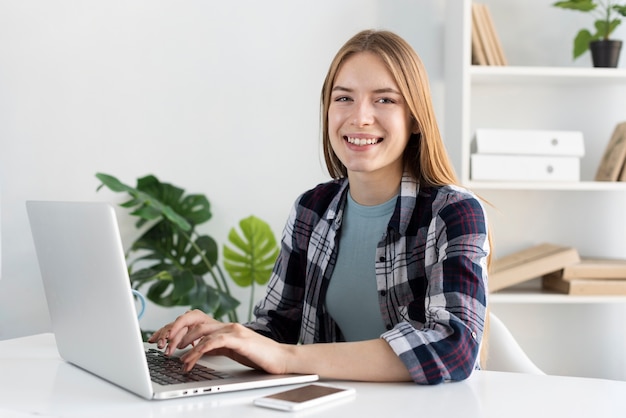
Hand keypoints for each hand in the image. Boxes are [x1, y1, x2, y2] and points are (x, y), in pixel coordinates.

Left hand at [147, 310, 289, 373]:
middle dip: (172, 329)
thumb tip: (196, 350)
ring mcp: (233, 330)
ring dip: (181, 341)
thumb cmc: (259, 355)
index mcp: (223, 326)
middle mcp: (226, 324)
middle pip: (192, 318)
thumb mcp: (231, 350)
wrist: (282, 358)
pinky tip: (189, 361)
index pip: (193, 319)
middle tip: (159, 343)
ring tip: (170, 354)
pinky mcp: (239, 339)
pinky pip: (213, 342)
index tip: (158, 337)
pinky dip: (197, 351)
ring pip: (200, 329)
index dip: (173, 326)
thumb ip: (215, 347)